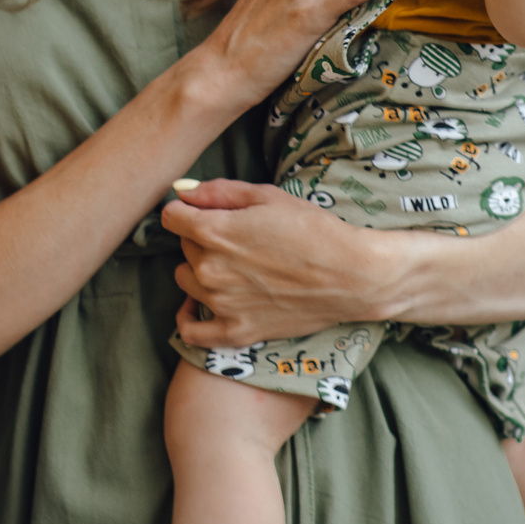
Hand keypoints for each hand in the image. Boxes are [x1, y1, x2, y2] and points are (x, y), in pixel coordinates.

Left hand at [163, 179, 402, 344]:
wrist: (352, 276)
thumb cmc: (314, 230)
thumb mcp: (267, 196)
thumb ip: (218, 192)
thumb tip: (180, 192)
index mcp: (214, 232)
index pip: (171, 216)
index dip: (186, 210)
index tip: (202, 212)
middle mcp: (210, 269)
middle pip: (184, 247)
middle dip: (201, 238)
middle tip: (237, 239)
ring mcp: (221, 304)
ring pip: (185, 280)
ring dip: (199, 271)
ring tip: (231, 267)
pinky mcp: (236, 332)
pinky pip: (191, 331)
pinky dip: (188, 318)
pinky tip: (197, 305)